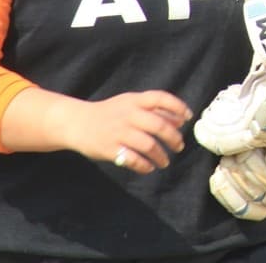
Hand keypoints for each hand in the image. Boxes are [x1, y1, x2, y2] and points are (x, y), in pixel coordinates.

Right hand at [3, 87, 191, 174]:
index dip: (178, 107)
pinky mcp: (109, 149)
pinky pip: (133, 160)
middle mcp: (128, 114)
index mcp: (134, 101)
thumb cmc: (110, 113)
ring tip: (164, 162)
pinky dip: (144, 166)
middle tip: (179, 146)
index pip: (161, 98)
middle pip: (159, 126)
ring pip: (148, 145)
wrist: (77, 123)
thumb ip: (155, 110)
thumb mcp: (131, 104)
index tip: (188, 118)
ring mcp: (118, 132)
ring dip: (161, 156)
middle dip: (173, 138)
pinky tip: (148, 168)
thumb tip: (181, 120)